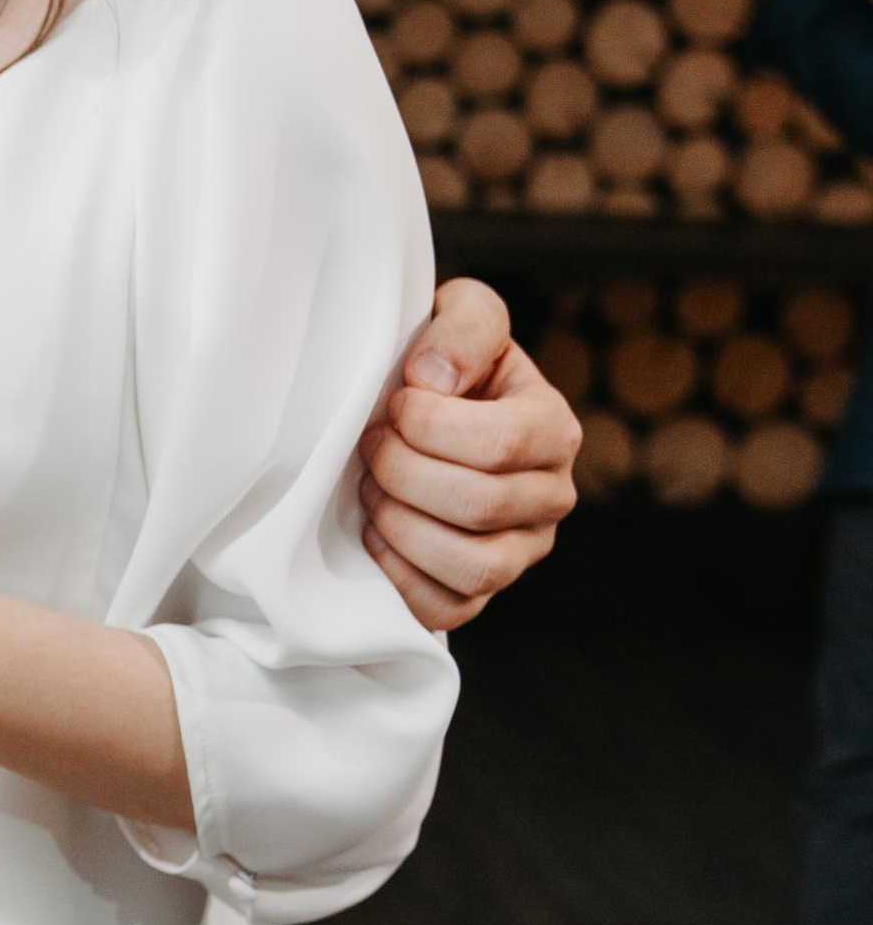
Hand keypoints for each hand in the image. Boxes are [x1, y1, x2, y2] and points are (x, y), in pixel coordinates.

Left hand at [358, 277, 579, 633]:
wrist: (419, 410)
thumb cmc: (443, 361)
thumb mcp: (462, 315)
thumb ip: (463, 325)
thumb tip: (435, 380)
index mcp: (553, 427)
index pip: (499, 443)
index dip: (429, 426)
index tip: (396, 402)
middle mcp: (551, 495)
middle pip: (481, 505)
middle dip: (404, 473)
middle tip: (370, 445)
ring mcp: (522, 550)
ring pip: (475, 567)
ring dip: (404, 526)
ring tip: (372, 488)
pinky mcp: (482, 590)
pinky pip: (449, 609)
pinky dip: (402, 577)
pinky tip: (376, 533)